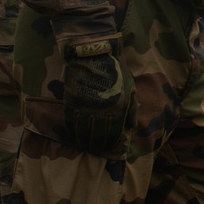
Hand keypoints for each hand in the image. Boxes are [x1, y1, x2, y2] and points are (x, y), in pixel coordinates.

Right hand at [62, 37, 134, 155]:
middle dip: (97, 145)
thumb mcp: (130, 87)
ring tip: (85, 145)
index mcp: (118, 107)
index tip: (109, 147)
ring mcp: (85, 106)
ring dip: (84, 140)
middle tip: (96, 149)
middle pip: (98, 135)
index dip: (111, 142)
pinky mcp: (72, 101)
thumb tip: (132, 125)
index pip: (114, 132)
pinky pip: (71, 121)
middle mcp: (102, 110)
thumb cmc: (115, 69)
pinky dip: (72, 129)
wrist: (93, 54)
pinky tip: (74, 134)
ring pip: (83, 131)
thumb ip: (131, 108)